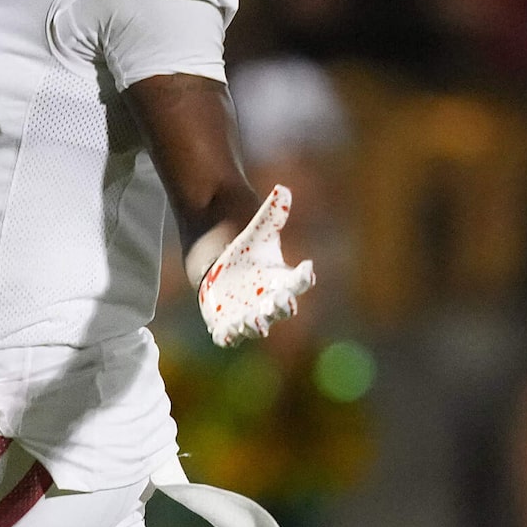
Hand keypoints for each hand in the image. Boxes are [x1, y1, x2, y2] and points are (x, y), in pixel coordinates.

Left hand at [193, 185, 315, 345]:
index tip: (307, 269)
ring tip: (254, 322)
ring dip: (256, 327)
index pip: (298, 281)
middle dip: (281, 308)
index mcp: (281, 280)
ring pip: (256, 326)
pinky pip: (228, 336)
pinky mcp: (225, 323)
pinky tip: (226, 334)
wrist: (219, 262)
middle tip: (281, 303)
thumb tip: (282, 189)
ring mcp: (247, 315)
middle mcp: (268, 302)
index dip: (303, 277)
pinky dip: (228, 337)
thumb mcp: (258, 229)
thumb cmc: (245, 248)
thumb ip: (271, 213)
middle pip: (279, 309)